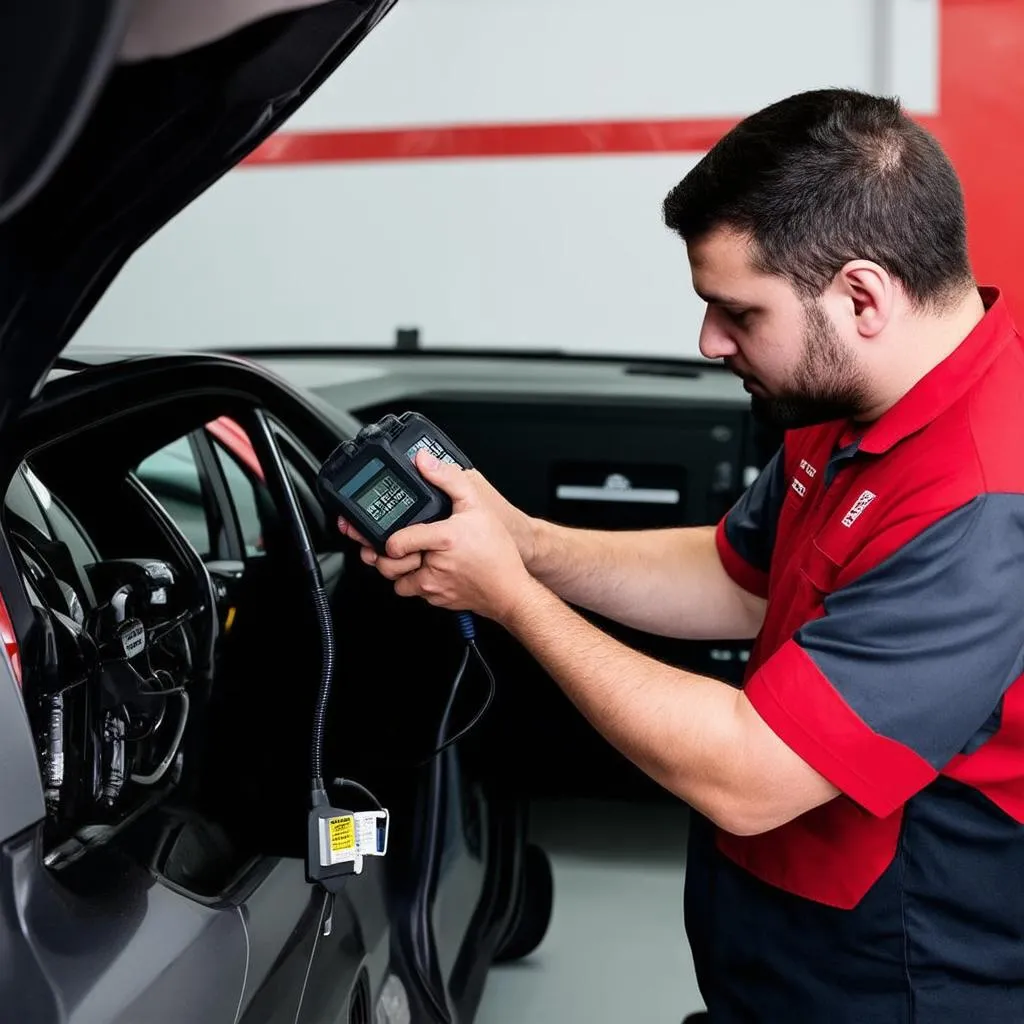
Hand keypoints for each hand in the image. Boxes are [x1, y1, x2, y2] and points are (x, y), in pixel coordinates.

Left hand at [336, 463, 536, 579]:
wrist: (511, 590)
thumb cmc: (498, 553)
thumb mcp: (477, 506)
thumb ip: (448, 480)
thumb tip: (424, 462)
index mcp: (441, 540)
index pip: (396, 543)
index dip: (387, 538)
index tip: (391, 536)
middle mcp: (433, 567)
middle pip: (388, 567)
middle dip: (384, 557)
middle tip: (391, 547)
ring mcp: (434, 588)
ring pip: (399, 584)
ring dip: (399, 573)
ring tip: (409, 559)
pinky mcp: (438, 601)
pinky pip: (416, 595)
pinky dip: (417, 584)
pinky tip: (427, 571)